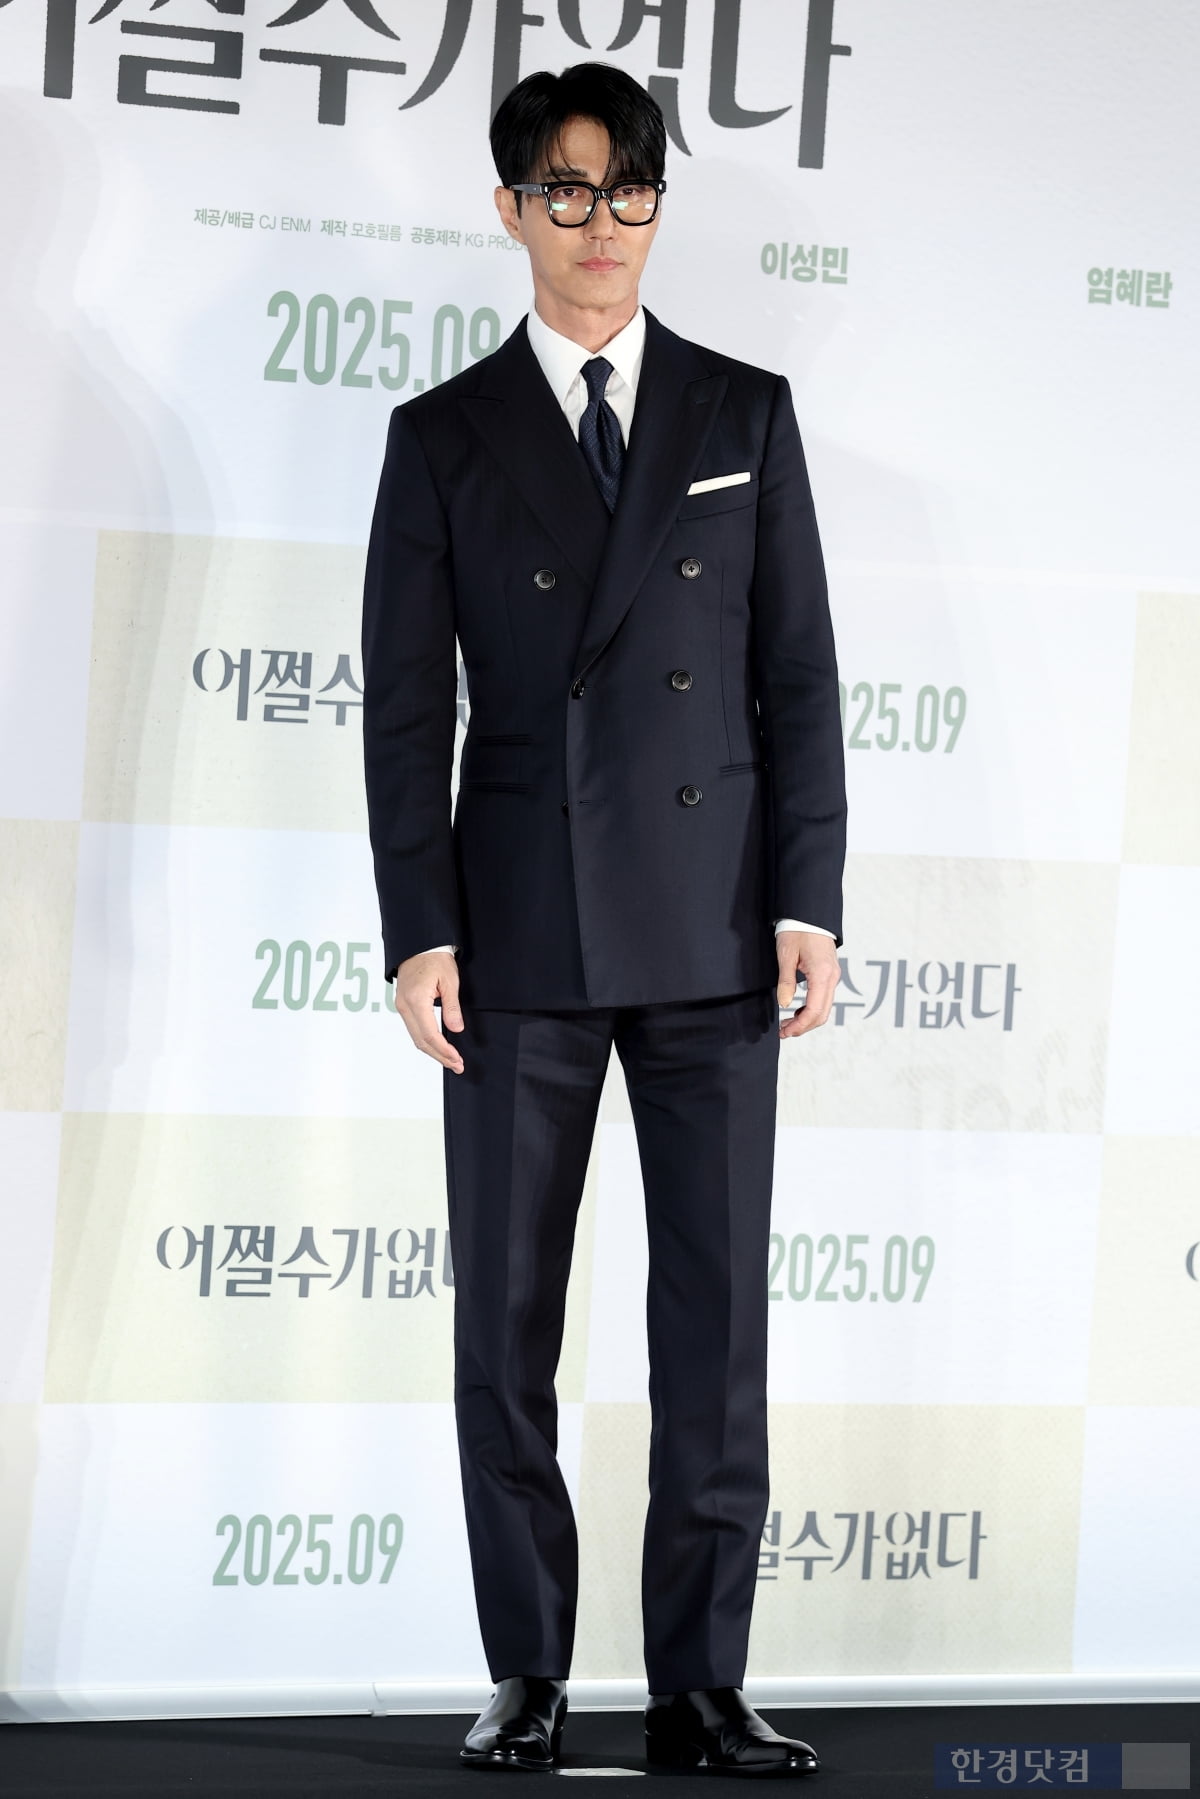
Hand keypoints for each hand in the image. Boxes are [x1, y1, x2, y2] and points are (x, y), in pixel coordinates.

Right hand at [393, 950, 464, 1072]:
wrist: (419, 945)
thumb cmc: (435, 958)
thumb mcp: (450, 981)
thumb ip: (452, 1007)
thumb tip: (456, 1029)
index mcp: (416, 1000)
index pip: (430, 1034)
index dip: (444, 1050)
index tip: (457, 1059)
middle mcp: (404, 1006)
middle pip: (421, 1041)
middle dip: (439, 1056)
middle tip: (457, 1066)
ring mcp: (401, 1006)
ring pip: (416, 1037)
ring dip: (433, 1051)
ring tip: (450, 1059)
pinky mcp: (403, 1005)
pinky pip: (413, 1029)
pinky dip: (426, 1041)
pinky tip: (438, 1046)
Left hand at [776, 930, 839, 1038]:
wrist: (810, 914)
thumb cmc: (798, 930)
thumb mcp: (786, 955)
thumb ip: (786, 981)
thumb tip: (784, 1003)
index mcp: (822, 974)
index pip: (814, 1011)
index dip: (799, 1026)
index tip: (785, 1032)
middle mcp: (832, 978)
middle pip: (822, 1014)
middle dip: (803, 1027)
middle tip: (784, 1031)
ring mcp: (833, 976)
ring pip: (824, 1008)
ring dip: (807, 1019)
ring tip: (787, 1023)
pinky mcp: (830, 974)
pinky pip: (824, 998)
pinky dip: (811, 1009)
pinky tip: (797, 1011)